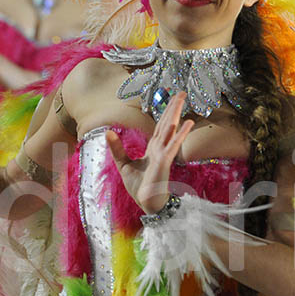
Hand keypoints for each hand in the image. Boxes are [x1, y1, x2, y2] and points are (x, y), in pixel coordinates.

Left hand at [107, 92, 193, 213]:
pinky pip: (172, 145)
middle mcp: (161, 148)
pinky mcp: (165, 161)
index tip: (173, 99)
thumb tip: (108, 132)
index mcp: (154, 148)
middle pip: (168, 122)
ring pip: (171, 129)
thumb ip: (117, 148)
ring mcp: (164, 154)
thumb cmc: (139, 187)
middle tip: (182, 92)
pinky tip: (186, 123)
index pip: (161, 125)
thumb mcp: (124, 164)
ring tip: (182, 99)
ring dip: (176, 113)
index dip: (167, 111)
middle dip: (174, 107)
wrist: (146, 203)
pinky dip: (179, 135)